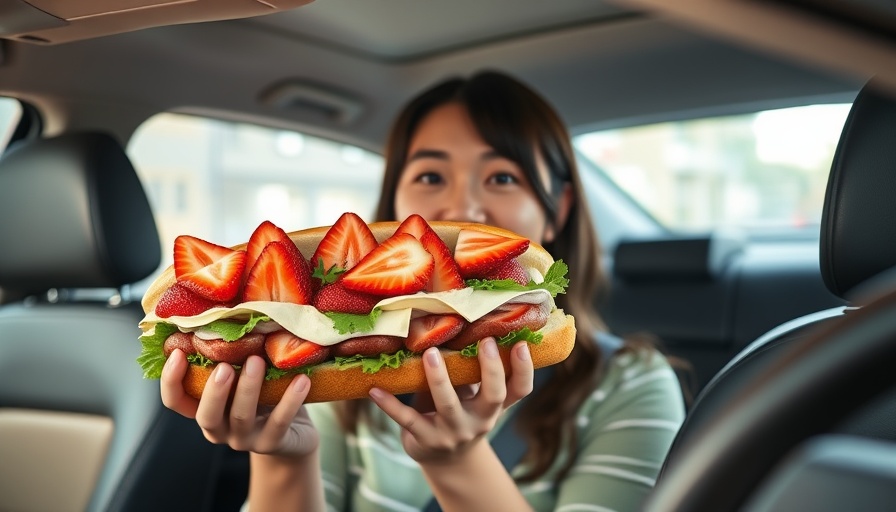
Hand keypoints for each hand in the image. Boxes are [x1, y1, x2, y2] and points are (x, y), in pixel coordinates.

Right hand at [160, 349, 318, 457]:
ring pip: (241, 418)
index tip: (177, 353)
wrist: (295, 435)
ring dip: (248, 389)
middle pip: (206, 415)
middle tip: (224, 365)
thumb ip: (234, 358)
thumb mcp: (245, 377)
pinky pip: (280, 423)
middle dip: (214, 390)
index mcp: (205, 409)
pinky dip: (290, 400)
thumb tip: (231, 313)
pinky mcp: (273, 444)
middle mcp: (220, 429)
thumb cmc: (265, 397)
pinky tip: (301, 380)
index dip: (171, 381)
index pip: (176, 402)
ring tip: (258, 362)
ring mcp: (245, 440)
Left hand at [368, 338, 533, 464]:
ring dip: (439, 379)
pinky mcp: (425, 439)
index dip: (524, 369)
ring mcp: (452, 433)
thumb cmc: (460, 412)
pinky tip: (375, 390)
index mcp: (493, 406)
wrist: (444, 459)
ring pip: (448, 405)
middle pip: (493, 396)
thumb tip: (464, 320)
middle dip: (490, 369)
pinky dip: (389, 404)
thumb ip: (473, 370)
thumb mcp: (472, 396)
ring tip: (429, 354)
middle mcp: (479, 421)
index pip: (519, 390)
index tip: (522, 344)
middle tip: (485, 342)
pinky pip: (406, 419)